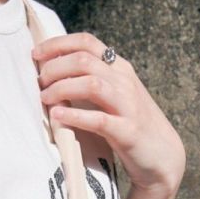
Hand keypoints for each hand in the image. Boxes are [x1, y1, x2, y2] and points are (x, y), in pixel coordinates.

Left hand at [32, 31, 185, 196]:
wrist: (162, 155)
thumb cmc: (130, 126)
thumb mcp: (113, 96)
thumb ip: (91, 82)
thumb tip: (54, 74)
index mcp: (119, 69)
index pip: (87, 42)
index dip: (58, 44)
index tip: (36, 54)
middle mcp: (124, 81)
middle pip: (84, 60)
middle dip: (55, 67)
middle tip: (39, 82)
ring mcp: (127, 105)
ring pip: (91, 83)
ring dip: (62, 88)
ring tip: (44, 98)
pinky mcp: (127, 131)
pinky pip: (99, 119)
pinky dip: (75, 116)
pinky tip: (58, 117)